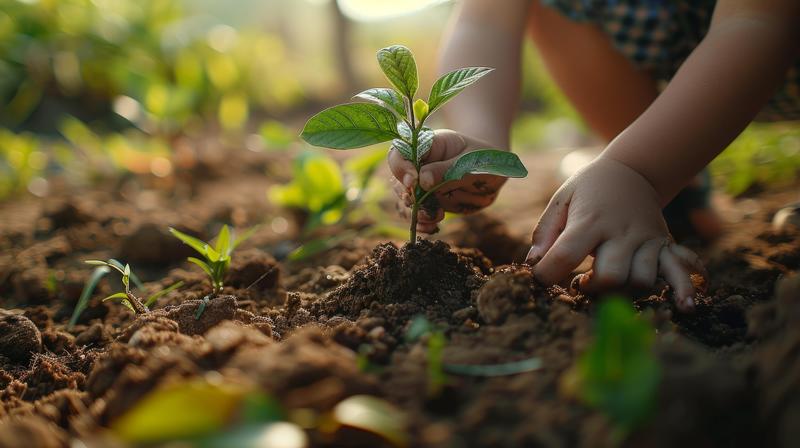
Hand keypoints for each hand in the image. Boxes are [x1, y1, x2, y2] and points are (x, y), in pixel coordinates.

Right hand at [388, 130, 507, 233]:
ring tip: (435, 217)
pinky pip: (416, 214)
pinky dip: (421, 223)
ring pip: (405, 199)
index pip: (401, 153)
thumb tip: (421, 180)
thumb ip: (446, 169)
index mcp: (428, 146)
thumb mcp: (469, 161)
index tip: (412, 182)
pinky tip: (431, 228)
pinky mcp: (427, 202)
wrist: (494, 173)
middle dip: (407, 195)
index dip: (401, 168)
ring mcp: (421, 184)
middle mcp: (419, 165)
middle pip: (397, 179)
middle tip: (422, 204)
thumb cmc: (483, 159)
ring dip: (415, 212)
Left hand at [526, 156, 706, 311]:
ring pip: (641, 281)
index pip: (567, 253)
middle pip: (612, 276)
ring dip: (623, 292)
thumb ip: (545, 231)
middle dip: (593, 290)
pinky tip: (685, 308)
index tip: (539, 279)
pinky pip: (680, 271)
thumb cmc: (590, 189)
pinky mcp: (665, 246)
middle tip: (581, 283)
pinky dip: (683, 290)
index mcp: (592, 220)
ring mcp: (647, 240)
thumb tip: (532, 263)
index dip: (548, 274)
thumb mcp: (562, 199)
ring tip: (607, 283)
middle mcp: (622, 232)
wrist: (633, 170)